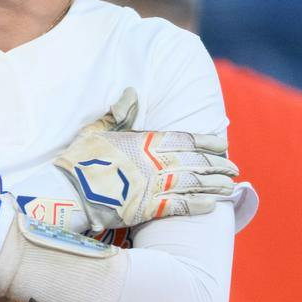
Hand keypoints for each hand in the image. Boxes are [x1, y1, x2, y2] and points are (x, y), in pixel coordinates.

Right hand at [54, 89, 238, 230]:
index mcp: (145, 142)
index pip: (185, 139)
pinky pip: (179, 206)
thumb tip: (132, 92)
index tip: (222, 144)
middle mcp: (154, 163)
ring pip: (192, 184)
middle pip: (195, 163)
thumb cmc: (79, 160)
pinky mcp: (147, 208)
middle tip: (234, 169)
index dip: (206, 142)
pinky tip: (212, 206)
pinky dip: (197, 206)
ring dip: (213, 186)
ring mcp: (153, 186)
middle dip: (217, 166)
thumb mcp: (96, 130)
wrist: (67, 191)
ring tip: (229, 187)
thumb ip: (118, 114)